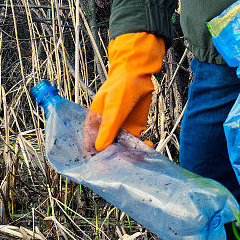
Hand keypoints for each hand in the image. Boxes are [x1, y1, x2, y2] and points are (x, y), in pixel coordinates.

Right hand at [90, 32, 164, 151]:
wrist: (140, 73)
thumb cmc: (122, 85)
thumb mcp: (114, 107)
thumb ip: (109, 127)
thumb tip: (99, 148)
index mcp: (94, 122)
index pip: (91, 145)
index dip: (97, 157)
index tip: (107, 165)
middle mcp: (106, 129)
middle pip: (107, 151)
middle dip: (117, 159)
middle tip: (128, 163)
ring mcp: (120, 130)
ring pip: (122, 150)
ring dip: (131, 155)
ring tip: (141, 156)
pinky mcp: (133, 130)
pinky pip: (135, 144)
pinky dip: (141, 148)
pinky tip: (149, 146)